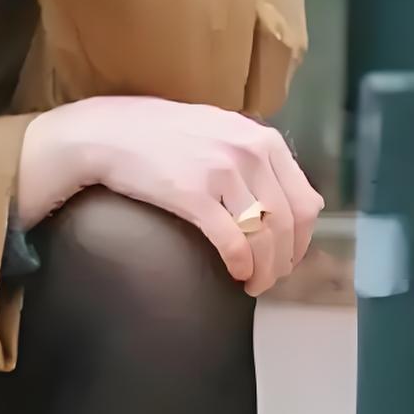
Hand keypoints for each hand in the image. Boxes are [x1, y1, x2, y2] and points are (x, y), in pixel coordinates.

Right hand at [16, 95, 321, 295]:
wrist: (107, 132)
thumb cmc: (160, 135)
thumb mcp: (218, 130)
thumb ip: (251, 155)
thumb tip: (279, 196)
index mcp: (262, 138)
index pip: (306, 200)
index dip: (302, 239)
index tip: (288, 257)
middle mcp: (249, 151)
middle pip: (289, 223)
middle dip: (284, 261)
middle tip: (269, 279)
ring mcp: (222, 172)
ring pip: (265, 236)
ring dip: (264, 269)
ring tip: (252, 283)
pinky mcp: (193, 194)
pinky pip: (232, 241)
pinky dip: (240, 264)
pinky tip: (235, 273)